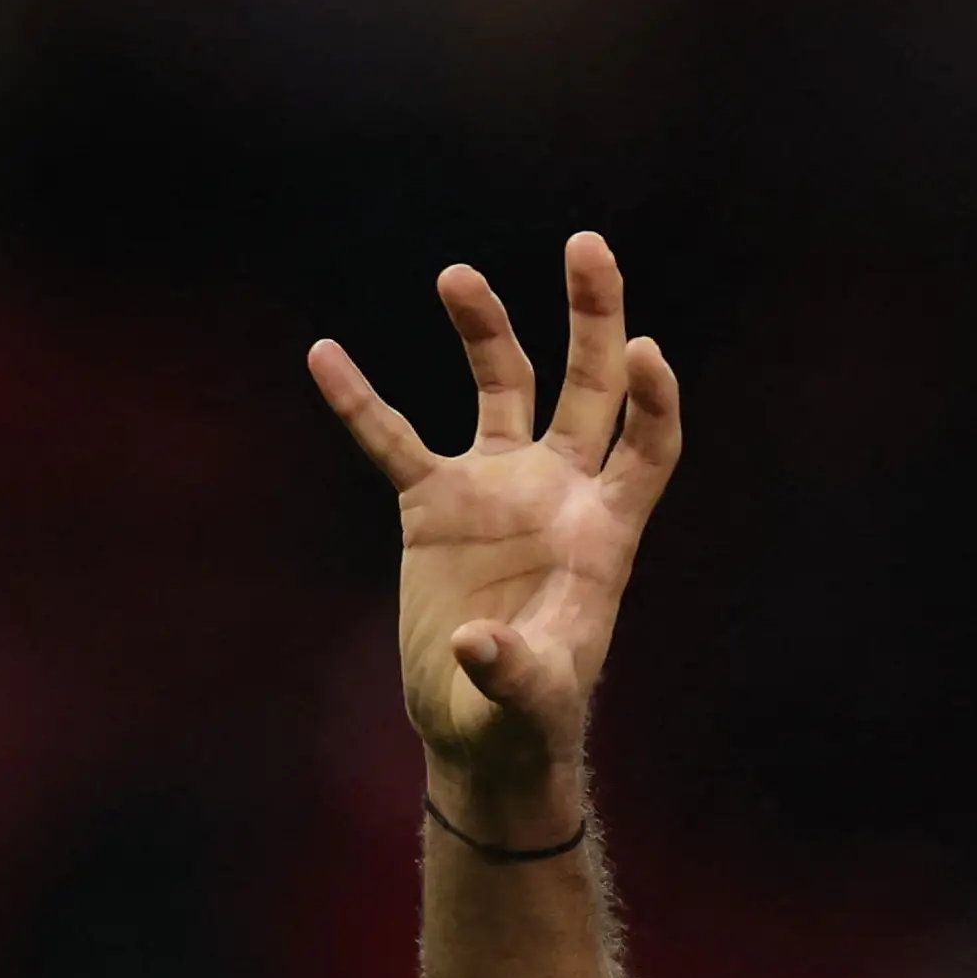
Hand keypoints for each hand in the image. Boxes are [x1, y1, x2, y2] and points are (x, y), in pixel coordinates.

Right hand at [308, 232, 682, 835]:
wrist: (478, 732)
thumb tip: (479, 646)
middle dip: (593, 314)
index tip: (642, 349)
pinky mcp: (433, 506)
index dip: (651, 398)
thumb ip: (516, 672)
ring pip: (501, 386)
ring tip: (457, 278)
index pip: (646, 444)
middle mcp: (558, 491)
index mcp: (605, 531)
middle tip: (585, 244)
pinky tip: (325, 356)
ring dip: (486, 329)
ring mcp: (496, 490)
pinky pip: (392, 442)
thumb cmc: (527, 719)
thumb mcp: (531, 703)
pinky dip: (361, 402)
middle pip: (588, 385)